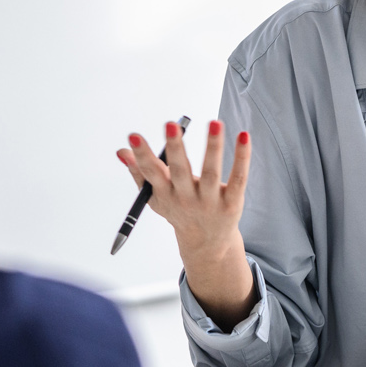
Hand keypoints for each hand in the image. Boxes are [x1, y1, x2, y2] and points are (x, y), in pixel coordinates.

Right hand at [116, 120, 256, 328]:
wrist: (206, 243)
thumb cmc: (178, 211)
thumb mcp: (155, 197)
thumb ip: (139, 173)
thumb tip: (121, 152)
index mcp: (166, 194)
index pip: (151, 173)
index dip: (141, 156)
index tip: (134, 136)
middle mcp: (187, 198)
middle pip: (180, 172)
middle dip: (175, 148)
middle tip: (170, 125)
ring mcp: (210, 202)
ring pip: (212, 173)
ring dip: (212, 147)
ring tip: (214, 122)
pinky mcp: (232, 203)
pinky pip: (238, 179)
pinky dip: (242, 158)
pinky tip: (244, 136)